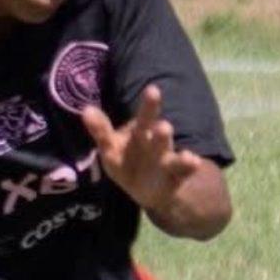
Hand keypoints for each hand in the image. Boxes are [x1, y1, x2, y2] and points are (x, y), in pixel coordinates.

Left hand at [82, 85, 198, 212]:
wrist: (149, 190)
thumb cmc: (127, 162)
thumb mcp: (111, 148)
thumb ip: (101, 130)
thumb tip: (86, 109)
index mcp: (141, 132)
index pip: (143, 117)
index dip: (149, 105)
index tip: (154, 89)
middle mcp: (155, 141)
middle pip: (153, 127)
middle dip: (154, 115)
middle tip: (156, 105)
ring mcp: (166, 158)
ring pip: (166, 148)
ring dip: (165, 139)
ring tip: (165, 127)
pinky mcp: (175, 176)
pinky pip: (183, 169)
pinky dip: (189, 164)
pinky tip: (193, 160)